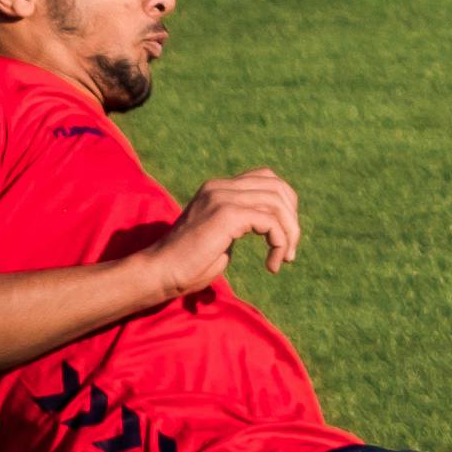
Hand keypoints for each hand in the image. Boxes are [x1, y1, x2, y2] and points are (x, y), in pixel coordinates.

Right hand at [163, 166, 300, 294]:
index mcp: (218, 188)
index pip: (266, 178)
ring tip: (284, 259)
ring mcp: (222, 197)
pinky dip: (279, 242)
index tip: (284, 235)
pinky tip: (272, 264)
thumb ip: (241, 224)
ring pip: (277, 202)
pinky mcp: (226, 214)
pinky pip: (270, 221)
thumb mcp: (220, 237)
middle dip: (292, 218)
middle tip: (289, 250)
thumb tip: (271, 226)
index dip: (284, 204)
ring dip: (290, 233)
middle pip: (277, 186)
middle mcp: (220, 187)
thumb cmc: (187, 266)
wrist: (159, 273)